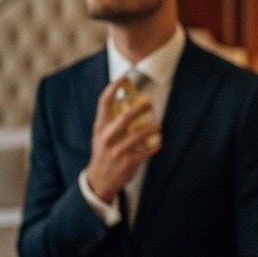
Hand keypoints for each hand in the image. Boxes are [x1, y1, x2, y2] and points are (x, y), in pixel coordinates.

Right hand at [83, 75, 161, 203]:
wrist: (99, 181)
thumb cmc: (103, 153)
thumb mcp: (101, 136)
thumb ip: (112, 121)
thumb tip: (132, 103)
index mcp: (100, 127)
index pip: (104, 102)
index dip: (114, 87)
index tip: (123, 75)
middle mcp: (107, 137)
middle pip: (124, 116)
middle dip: (140, 107)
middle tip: (150, 103)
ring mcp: (117, 151)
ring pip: (139, 135)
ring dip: (152, 129)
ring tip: (157, 126)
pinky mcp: (128, 163)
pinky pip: (146, 151)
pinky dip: (155, 146)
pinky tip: (158, 143)